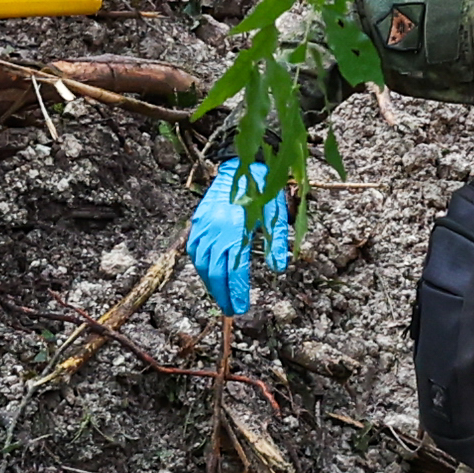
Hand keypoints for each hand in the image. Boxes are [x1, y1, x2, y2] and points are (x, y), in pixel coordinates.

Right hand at [186, 162, 294, 318]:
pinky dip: (200, 266)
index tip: (242, 307)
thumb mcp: (276, 214)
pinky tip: (209, 275)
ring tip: (221, 298)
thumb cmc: (264, 188)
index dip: (237, 290)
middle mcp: (216, 228)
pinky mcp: (198, 220)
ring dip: (210, 283)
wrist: (242, 162)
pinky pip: (195, 249)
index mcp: (236, 228)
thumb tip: (278, 268)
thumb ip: (275, 242)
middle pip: (215, 271)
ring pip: (201, 262)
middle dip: (223, 294)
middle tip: (232, 310)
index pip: (234, 269)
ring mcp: (204, 224)